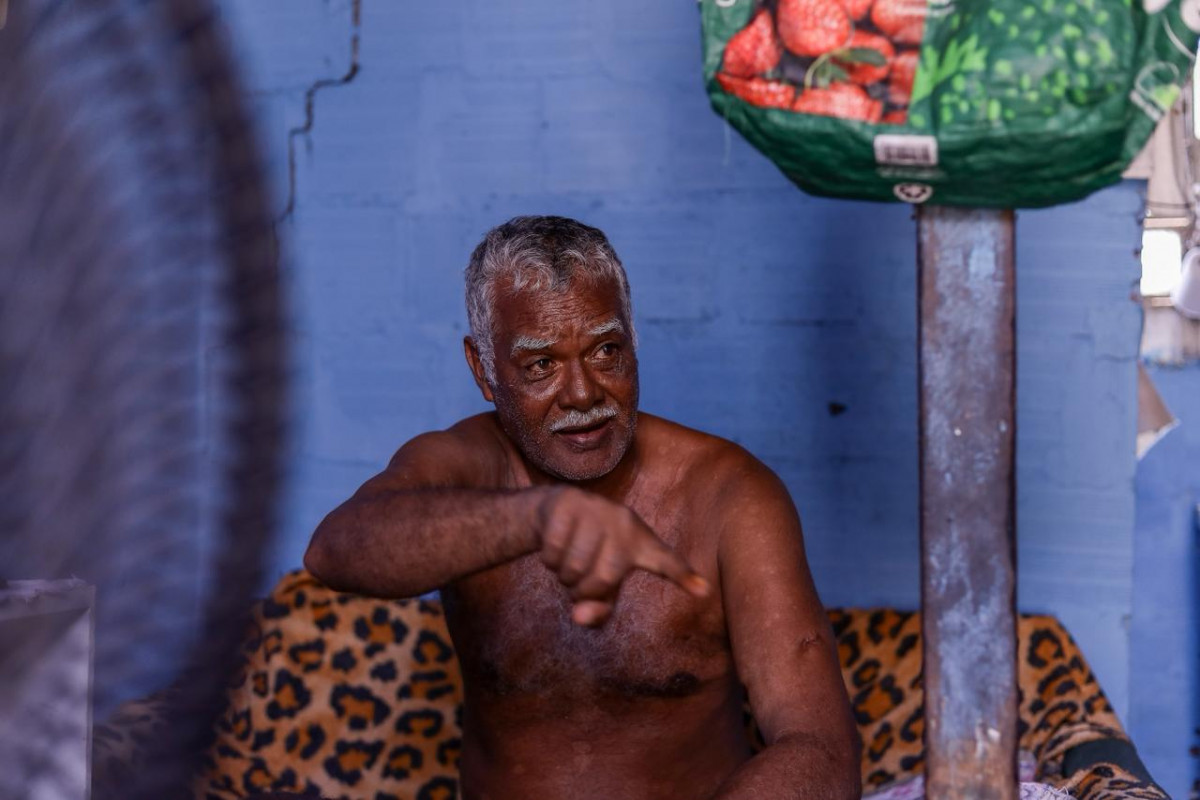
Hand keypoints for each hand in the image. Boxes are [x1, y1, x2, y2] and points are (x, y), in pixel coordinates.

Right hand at [535, 487, 710, 626]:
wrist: (556, 510)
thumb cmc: (588, 554)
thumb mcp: (599, 584)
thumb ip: (597, 610)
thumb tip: (578, 616)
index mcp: (642, 542)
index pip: (666, 562)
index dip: (683, 577)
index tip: (704, 591)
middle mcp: (624, 521)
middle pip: (605, 578)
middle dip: (583, 591)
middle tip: (579, 581)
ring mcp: (597, 508)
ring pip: (575, 567)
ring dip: (563, 576)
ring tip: (568, 562)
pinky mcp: (568, 502)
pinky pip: (553, 552)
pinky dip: (548, 559)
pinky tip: (555, 545)